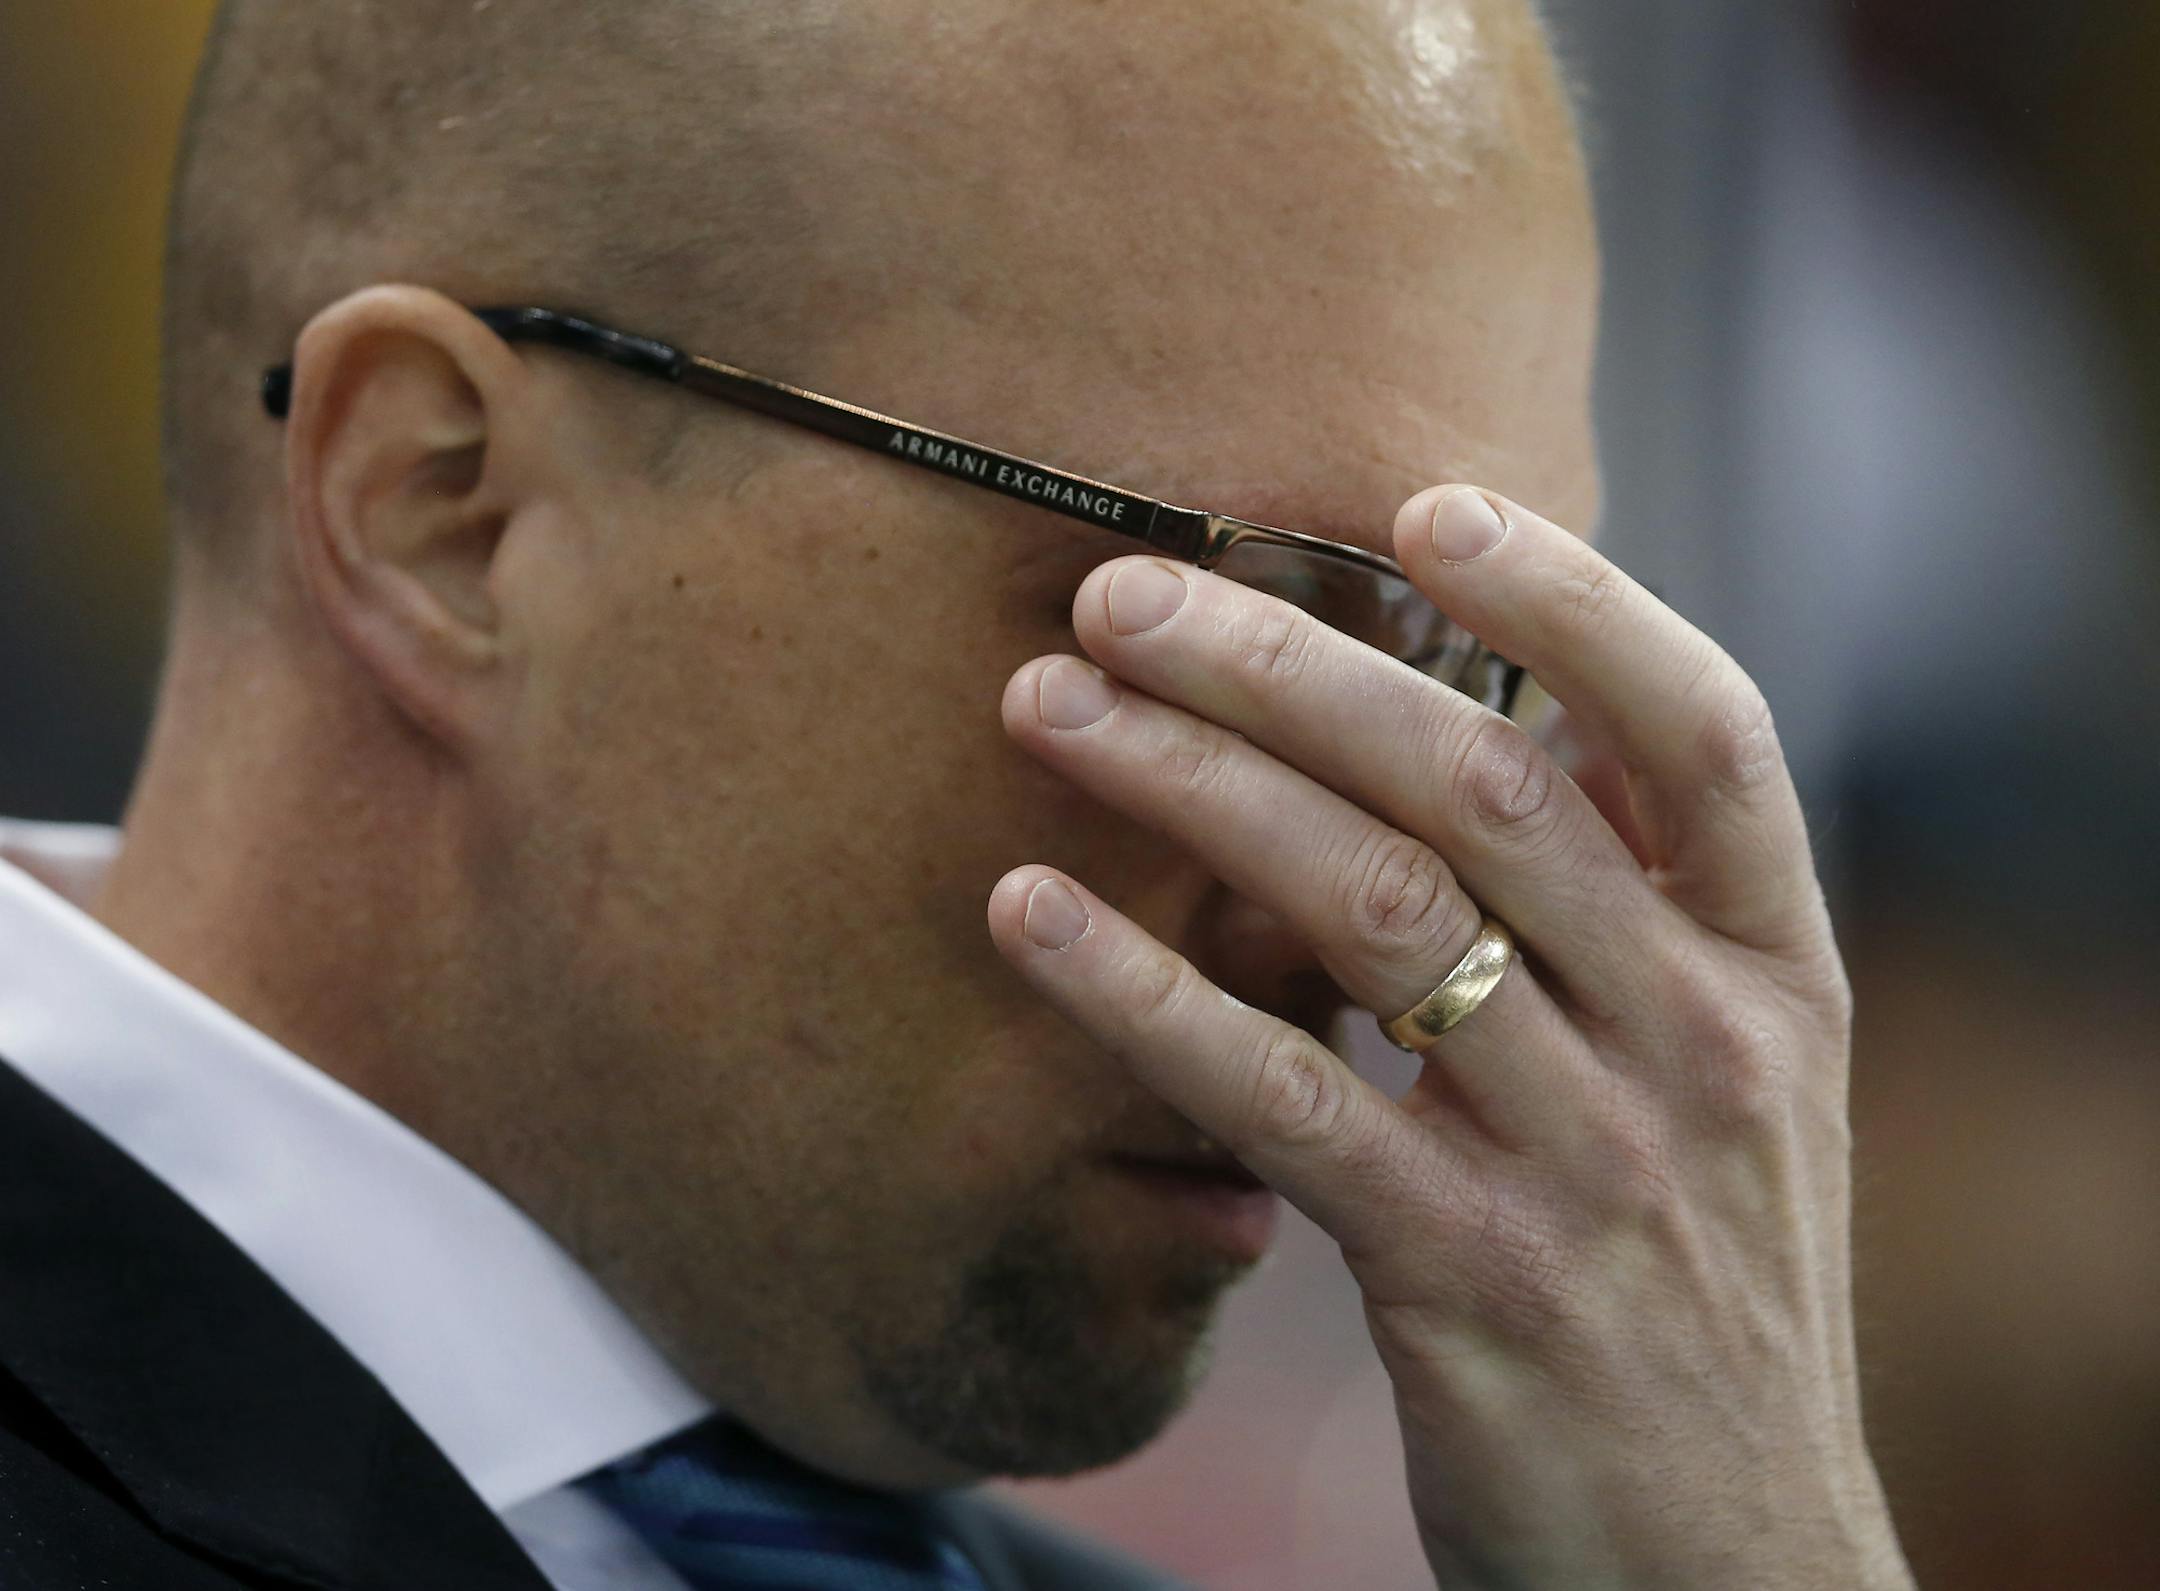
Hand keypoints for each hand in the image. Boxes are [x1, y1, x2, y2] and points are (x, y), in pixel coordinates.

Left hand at [987, 487, 1914, 1589]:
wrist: (1732, 1571)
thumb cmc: (1698, 1288)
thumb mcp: (1729, 1091)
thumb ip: (1636, 915)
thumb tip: (1493, 716)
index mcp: (1777, 973)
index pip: (1700, 731)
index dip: (1568, 598)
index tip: (1417, 503)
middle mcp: (1704, 1048)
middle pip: (1485, 789)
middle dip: (1287, 666)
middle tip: (1120, 592)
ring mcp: (1595, 1172)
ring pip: (1373, 916)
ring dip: (1192, 788)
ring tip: (1046, 705)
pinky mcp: (1475, 1292)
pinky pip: (1284, 1104)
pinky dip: (1144, 995)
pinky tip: (1028, 915)